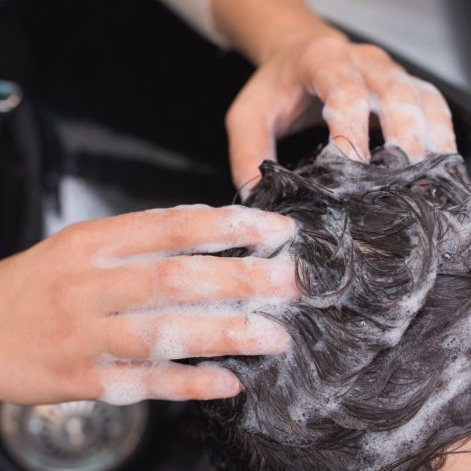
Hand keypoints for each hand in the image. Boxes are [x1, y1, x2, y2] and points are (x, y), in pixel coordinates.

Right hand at [0, 205, 295, 404]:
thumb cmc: (43, 282)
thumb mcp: (84, 243)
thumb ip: (143, 235)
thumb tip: (210, 222)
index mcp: (96, 242)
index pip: (175, 227)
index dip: (231, 227)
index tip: (277, 231)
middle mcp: (92, 285)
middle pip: (176, 279)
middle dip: (241, 280)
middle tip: (292, 282)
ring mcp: (87, 335)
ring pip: (164, 333)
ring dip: (225, 335)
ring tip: (276, 336)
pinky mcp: (83, 380)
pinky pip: (143, 383)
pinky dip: (188, 384)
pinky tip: (229, 382)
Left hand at [226, 34, 456, 192]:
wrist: (298, 51)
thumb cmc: (275, 86)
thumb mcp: (247, 116)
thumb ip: (247, 156)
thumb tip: (261, 202)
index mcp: (323, 60)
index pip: (345, 91)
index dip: (352, 129)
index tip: (353, 169)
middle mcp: (365, 61)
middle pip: (396, 93)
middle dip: (403, 138)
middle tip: (402, 180)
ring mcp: (391, 71)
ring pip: (424, 98)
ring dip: (430, 139)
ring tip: (429, 180)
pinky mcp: (407, 85)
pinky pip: (435, 106)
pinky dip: (442, 136)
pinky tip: (440, 167)